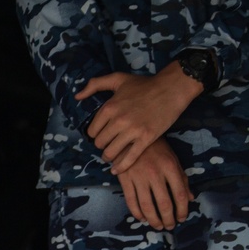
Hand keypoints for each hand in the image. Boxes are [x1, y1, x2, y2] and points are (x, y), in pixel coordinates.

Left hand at [76, 63, 202, 173]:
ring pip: (111, 153)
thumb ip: (95, 84)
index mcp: (109, 107)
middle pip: (100, 143)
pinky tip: (116, 170)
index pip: (92, 131)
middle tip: (108, 145)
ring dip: (109, 157)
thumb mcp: (118, 79)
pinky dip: (121, 166)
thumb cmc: (144, 84)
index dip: (95, 135)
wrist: (171, 89)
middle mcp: (118, 120)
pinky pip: (129, 158)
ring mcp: (132, 131)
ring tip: (111, 156)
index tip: (101, 135)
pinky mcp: (146, 138)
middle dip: (102, 146)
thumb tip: (77, 96)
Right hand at [117, 138, 193, 230]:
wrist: (131, 136)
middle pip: (164, 203)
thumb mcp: (173, 159)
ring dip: (153, 219)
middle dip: (168, 219)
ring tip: (157, 226)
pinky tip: (142, 218)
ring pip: (147, 205)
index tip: (182, 218)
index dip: (182, 210)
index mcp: (170, 168)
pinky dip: (137, 212)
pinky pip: (131, 200)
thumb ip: (181, 179)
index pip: (179, 194)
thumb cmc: (156, 148)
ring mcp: (139, 177)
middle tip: (170, 226)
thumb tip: (189, 198)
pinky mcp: (125, 179)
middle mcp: (155, 174)